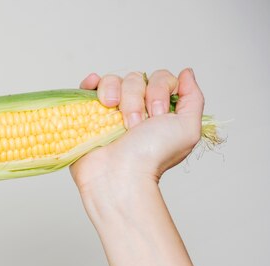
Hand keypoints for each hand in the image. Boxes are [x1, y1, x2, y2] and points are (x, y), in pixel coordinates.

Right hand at [70, 68, 203, 193]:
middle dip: (136, 100)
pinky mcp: (88, 113)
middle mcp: (135, 107)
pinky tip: (97, 92)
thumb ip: (193, 98)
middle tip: (136, 126)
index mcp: (158, 110)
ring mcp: (110, 110)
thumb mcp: (187, 129)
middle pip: (136, 78)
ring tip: (116, 122)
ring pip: (113, 80)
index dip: (159, 92)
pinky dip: (91, 83)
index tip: (156, 117)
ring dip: (116, 96)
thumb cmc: (153, 157)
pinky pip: (89, 86)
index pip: (160, 78)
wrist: (119, 174)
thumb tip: (186, 73)